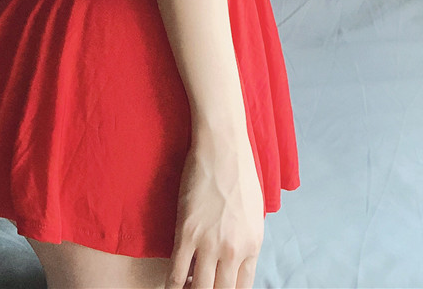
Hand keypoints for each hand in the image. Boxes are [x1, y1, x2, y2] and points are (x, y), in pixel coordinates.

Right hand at [164, 126, 264, 288]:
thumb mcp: (253, 212)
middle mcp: (233, 250)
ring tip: (185, 288)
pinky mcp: (187, 232)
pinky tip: (169, 287)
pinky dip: (172, 286)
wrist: (223, 148)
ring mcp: (209, 243)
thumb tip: (234, 258)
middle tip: (198, 288)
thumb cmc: (239, 172)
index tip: (217, 288)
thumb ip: (245, 240)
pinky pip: (176, 272)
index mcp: (252, 245)